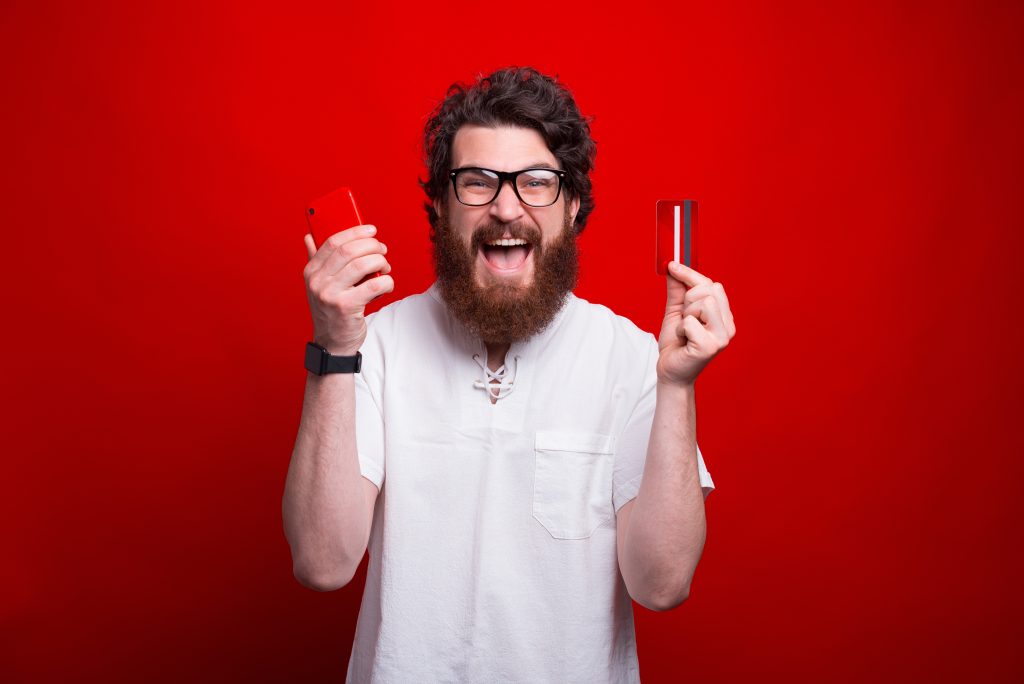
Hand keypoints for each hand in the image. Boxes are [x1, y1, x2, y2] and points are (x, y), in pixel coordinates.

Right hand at [303, 225, 393, 354]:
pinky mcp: (346, 307)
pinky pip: (374, 285)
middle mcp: (317, 281)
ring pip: (362, 265)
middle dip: (372, 246)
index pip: (332, 242)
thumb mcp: (319, 286)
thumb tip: (309, 237)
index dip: (355, 232)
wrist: (332, 344)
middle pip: (349, 251)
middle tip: (383, 250)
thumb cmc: (331, 311)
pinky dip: (386, 281)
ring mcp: (330, 294)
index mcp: (311, 272)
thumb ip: (315, 261)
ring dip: (380, 262)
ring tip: (385, 267)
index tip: (371, 230)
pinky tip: (386, 284)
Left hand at [656, 261, 735, 386]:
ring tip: (685, 331)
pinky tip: (684, 341)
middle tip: (684, 319)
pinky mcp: (711, 347)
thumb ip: (677, 291)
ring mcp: (722, 337)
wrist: (670, 372)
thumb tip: (673, 267)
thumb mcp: (676, 313)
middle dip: (688, 300)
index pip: (712, 285)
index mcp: (723, 315)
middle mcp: (728, 325)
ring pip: (704, 302)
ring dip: (685, 316)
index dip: (690, 274)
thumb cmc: (676, 344)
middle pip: (709, 290)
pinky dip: (681, 329)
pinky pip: (690, 322)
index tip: (672, 266)